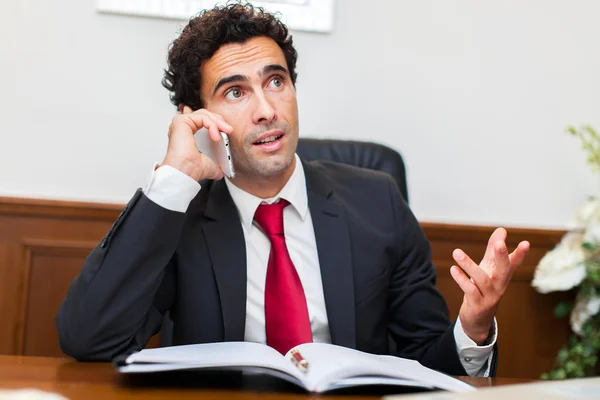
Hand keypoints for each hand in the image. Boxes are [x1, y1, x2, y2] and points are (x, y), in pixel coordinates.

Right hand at [160, 106, 233, 180]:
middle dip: (220, 121)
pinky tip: (216, 136)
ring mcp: (181, 124)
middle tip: (229, 130)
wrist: (186, 173)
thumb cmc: (192, 170)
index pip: (204, 121)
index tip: (227, 132)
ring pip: (204, 114)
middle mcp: (183, 128)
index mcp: (188, 135)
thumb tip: (226, 169)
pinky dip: (212, 124)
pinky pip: (202, 117)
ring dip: (218, 122)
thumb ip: (217, 162)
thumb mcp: (211, 163)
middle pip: (205, 115)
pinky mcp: (181, 121)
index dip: (217, 124)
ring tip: (226, 132)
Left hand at [450, 228, 529, 344]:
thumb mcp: (488, 269)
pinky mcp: (478, 305)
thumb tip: (501, 230)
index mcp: (503, 276)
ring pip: (483, 280)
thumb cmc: (483, 289)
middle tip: (499, 244)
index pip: (514, 263)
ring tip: (457, 252)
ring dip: (469, 265)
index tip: (526, 243)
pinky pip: (470, 291)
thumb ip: (492, 250)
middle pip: (504, 271)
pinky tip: (453, 269)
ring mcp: (490, 297)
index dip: (520, 254)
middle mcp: (499, 286)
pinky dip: (462, 280)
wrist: (477, 319)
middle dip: (502, 257)